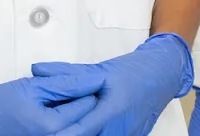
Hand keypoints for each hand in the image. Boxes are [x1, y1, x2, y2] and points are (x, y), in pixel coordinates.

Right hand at [0, 72, 103, 135]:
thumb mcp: (33, 86)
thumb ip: (65, 83)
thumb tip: (93, 80)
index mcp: (53, 127)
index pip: (87, 105)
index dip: (89, 88)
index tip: (86, 78)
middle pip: (88, 121)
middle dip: (86, 102)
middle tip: (79, 87)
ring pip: (81, 129)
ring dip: (79, 113)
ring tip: (70, 99)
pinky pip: (69, 134)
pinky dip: (70, 122)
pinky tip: (62, 111)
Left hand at [28, 33, 193, 135]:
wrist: (163, 75)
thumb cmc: (134, 71)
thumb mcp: (100, 70)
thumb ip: (67, 73)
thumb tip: (36, 70)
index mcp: (113, 108)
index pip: (83, 129)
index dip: (64, 135)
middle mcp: (122, 127)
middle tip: (52, 135)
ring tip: (65, 133)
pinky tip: (85, 132)